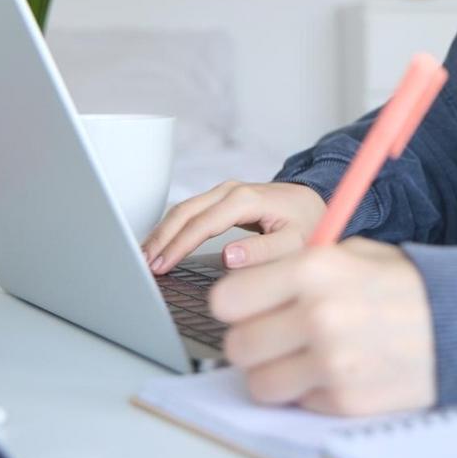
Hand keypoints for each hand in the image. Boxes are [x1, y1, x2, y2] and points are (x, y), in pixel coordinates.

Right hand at [141, 180, 325, 274]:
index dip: (179, 245)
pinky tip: (161, 245)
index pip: (202, 223)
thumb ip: (264, 251)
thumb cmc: (306, 222)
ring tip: (145, 258)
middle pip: (184, 212)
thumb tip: (228, 257)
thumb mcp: (295, 242)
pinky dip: (171, 228)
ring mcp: (224, 193)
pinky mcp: (221, 200)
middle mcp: (231, 191)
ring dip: (162, 232)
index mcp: (246, 199)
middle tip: (143, 266)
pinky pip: (190, 212)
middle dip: (161, 238)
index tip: (162, 266)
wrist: (313, 202)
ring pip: (183, 210)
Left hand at [211, 238, 436, 416]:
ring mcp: (332, 363)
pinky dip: (308, 391)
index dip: (236, 304)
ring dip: (274, 372)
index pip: (227, 299)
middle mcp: (318, 316)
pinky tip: (334, 370)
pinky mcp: (345, 399)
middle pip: (237, 345)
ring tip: (300, 357)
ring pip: (260, 382)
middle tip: (276, 335)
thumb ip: (297, 269)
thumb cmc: (404, 285)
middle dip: (252, 341)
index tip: (250, 306)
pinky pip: (297, 402)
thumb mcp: (353, 254)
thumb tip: (246, 290)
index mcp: (314, 270)